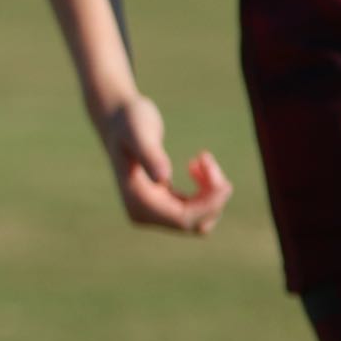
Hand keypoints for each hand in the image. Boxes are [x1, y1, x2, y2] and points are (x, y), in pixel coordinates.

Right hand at [99, 95, 231, 234]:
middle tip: (207, 159)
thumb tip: (162, 179)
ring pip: (199, 219)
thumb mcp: (138, 133)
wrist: (117, 117)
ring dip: (211, 192)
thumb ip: (150, 155)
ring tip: (203, 159)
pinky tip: (195, 165)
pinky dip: (205, 191)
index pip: (183, 220)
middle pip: (194, 222)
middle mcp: (143, 213)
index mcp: (137, 204)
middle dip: (212, 197)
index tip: (223, 181)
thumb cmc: (128, 121)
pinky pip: (194, 210)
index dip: (209, 205)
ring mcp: (153, 211)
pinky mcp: (163, 203)